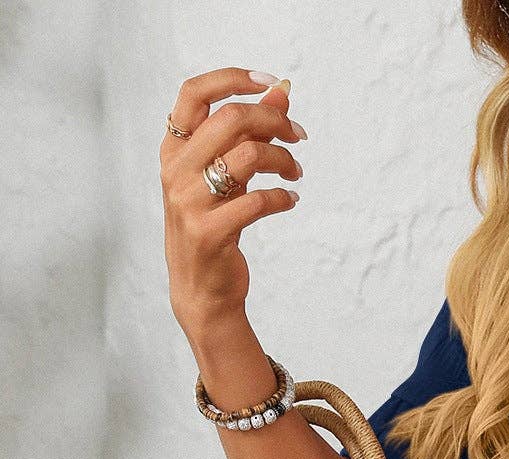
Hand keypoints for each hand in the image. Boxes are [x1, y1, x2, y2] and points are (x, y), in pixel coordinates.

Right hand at [160, 68, 305, 337]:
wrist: (201, 291)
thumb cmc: (214, 226)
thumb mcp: (225, 176)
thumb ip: (248, 134)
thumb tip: (281, 93)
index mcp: (173, 149)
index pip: (194, 92)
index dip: (233, 79)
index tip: (271, 84)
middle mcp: (176, 170)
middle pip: (231, 119)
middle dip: (273, 121)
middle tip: (298, 136)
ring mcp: (189, 202)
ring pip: (248, 155)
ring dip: (283, 160)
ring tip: (296, 172)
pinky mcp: (210, 232)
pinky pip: (258, 201)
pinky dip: (283, 198)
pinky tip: (291, 201)